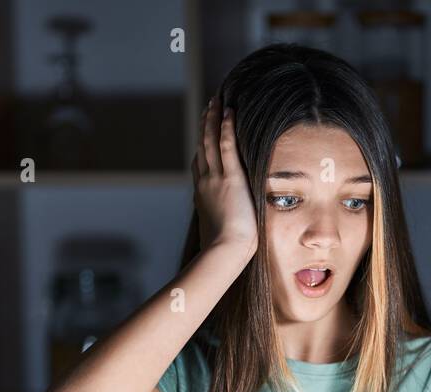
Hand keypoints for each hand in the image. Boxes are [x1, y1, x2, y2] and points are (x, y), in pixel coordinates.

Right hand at [193, 94, 257, 259]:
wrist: (224, 251)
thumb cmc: (224, 249)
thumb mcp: (218, 231)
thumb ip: (220, 220)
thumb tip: (225, 224)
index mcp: (202, 194)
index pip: (200, 163)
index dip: (202, 145)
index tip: (205, 132)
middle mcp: (204, 182)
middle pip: (203, 146)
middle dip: (206, 125)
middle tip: (209, 107)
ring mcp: (215, 178)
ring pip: (211, 141)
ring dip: (214, 119)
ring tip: (217, 101)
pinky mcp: (230, 178)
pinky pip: (226, 146)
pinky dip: (226, 128)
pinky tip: (229, 113)